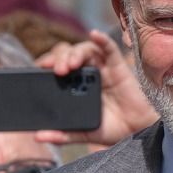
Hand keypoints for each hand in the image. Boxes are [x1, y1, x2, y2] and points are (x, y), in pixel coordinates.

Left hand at [34, 30, 156, 149]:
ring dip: (75, 53)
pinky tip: (95, 35)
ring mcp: (102, 68)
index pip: (56, 67)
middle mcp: (86, 73)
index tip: (36, 70)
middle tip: (56, 71)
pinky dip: (102, 39)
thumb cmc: (110, 128)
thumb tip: (38, 137)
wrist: (136, 132)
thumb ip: (61, 135)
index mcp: (74, 85)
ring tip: (70, 65)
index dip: (47, 64)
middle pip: (68, 56)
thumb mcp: (82, 134)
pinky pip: (110, 48)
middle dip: (60, 59)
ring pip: (85, 50)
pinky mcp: (118, 67)